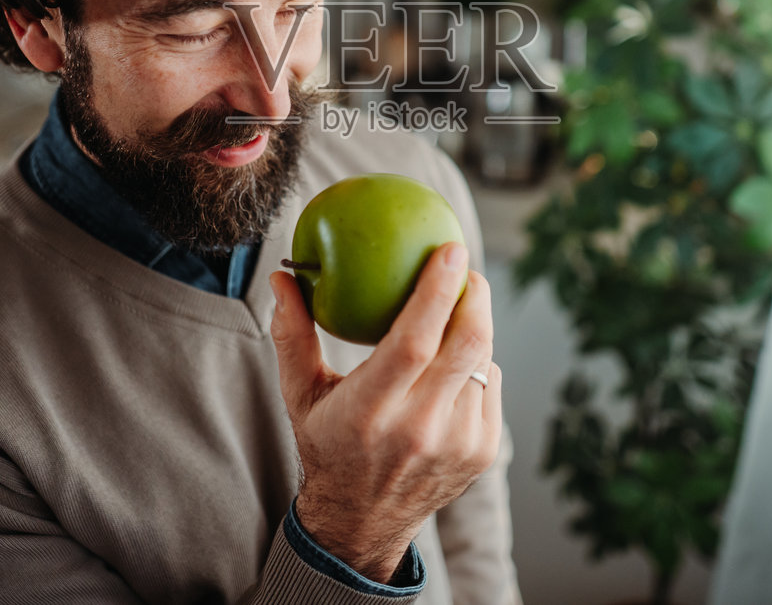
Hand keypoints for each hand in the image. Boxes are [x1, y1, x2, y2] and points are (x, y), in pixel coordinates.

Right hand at [268, 241, 501, 583]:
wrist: (361, 522)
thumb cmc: (327, 444)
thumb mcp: (301, 394)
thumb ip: (292, 334)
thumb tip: (281, 276)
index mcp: (371, 412)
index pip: (415, 342)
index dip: (437, 291)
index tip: (449, 249)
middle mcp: (419, 430)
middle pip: (466, 343)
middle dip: (473, 293)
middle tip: (460, 263)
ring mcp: (458, 444)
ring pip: (482, 360)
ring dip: (471, 326)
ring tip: (454, 307)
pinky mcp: (483, 452)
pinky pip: (489, 384)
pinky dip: (475, 362)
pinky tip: (453, 360)